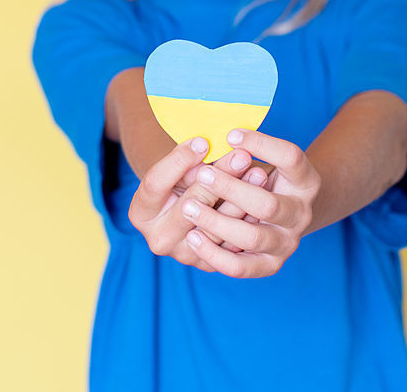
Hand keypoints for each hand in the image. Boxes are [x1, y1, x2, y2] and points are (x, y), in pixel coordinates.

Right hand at [128, 138, 264, 268]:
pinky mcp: (208, 265)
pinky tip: (265, 198)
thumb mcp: (180, 168)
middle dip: (218, 179)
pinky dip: (249, 221)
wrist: (193, 210)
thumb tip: (206, 145)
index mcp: (140, 213)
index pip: (156, 183)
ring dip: (240, 200)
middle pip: (188, 206)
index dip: (179, 161)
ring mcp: (183, 256)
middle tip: (242, 156)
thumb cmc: (184, 181)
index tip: (203, 141)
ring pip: (215, 229)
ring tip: (259, 173)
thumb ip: (188, 160)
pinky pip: (232, 246)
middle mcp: (158, 239)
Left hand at [178, 128, 320, 277]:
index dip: (261, 144)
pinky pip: (240, 266)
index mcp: (306, 180)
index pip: (290, 157)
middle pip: (267, 204)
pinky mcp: (270, 265)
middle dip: (231, 188)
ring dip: (217, 221)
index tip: (231, 135)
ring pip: (251, 237)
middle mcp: (302, 214)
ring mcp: (288, 243)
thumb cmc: (262, 180)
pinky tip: (193, 236)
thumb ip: (241, 152)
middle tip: (202, 173)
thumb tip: (207, 142)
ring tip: (188, 207)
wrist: (283, 216)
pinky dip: (215, 253)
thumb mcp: (261, 160)